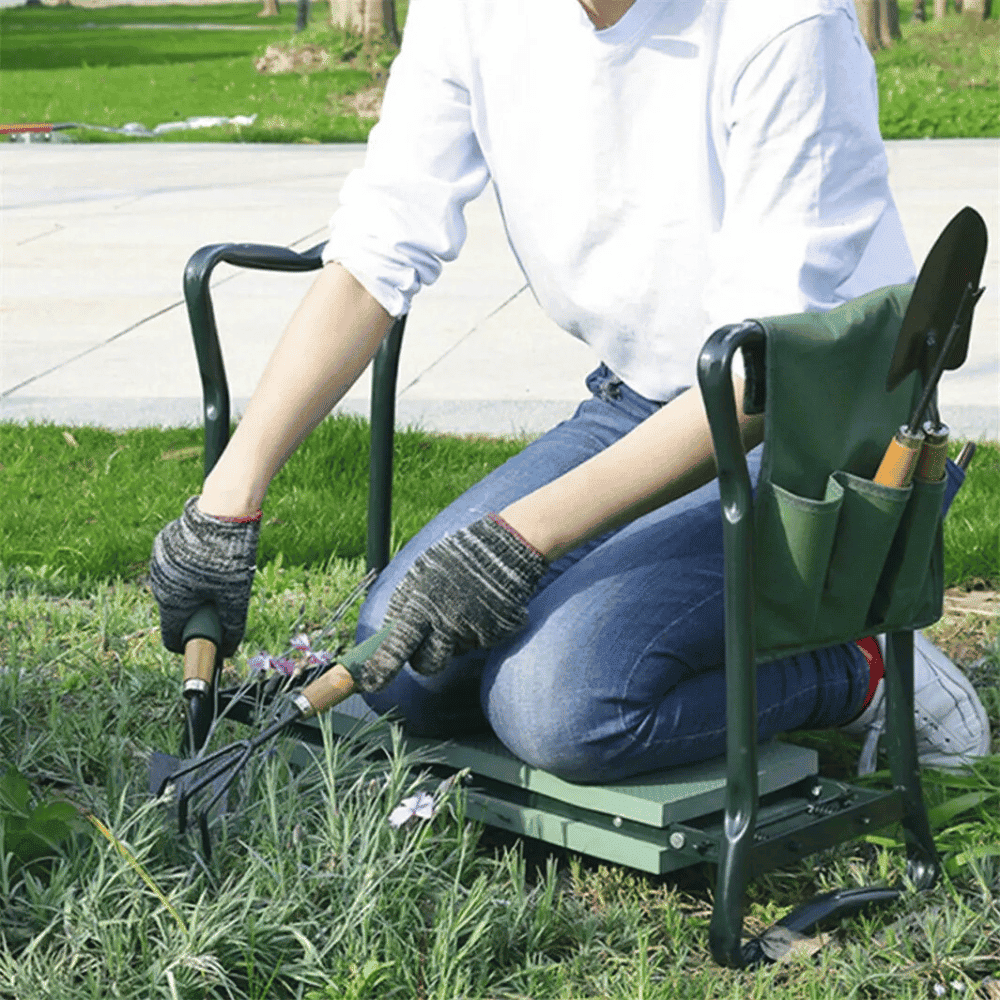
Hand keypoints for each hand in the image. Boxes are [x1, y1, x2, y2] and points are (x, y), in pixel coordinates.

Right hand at [149, 497, 260, 656]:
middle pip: (176, 611)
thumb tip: (230, 649)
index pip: (173, 638)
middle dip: (196, 612)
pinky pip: (174, 565)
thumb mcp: (236, 596)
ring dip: (192, 588)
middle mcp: (158, 584)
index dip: (191, 643)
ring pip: (175, 587)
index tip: (207, 639)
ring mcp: (157, 562)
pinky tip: (207, 557)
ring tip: (217, 575)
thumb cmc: (228, 557)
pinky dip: (188, 567)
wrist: (222, 512)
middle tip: (220, 601)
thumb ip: (232, 627)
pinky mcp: (162, 543)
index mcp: (171, 602)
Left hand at [356, 514, 547, 690]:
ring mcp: (472, 631)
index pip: (396, 647)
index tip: (370, 684)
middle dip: (422, 660)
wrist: (505, 548)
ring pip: (454, 652)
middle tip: (428, 641)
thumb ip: (406, 601)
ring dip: (454, 639)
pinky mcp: (495, 635)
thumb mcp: (422, 571)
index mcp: (421, 605)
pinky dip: (480, 630)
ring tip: (463, 607)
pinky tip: (484, 606)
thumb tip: (390, 629)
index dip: (381, 668)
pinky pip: (479, 643)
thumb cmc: (457, 558)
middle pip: (425, 664)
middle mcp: (445, 622)